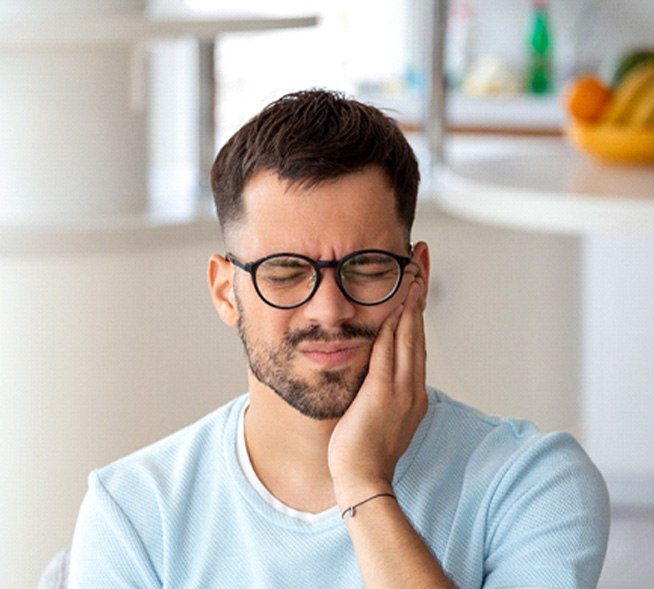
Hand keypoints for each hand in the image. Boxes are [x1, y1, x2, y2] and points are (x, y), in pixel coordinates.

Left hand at [328, 276, 427, 505]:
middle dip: (420, 295)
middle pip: (418, 332)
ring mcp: (402, 389)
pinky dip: (395, 325)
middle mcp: (412, 387)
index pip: (416, 342)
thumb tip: (375, 371)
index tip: (417, 284)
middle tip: (421, 264)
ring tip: (413, 273)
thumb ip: (382, 389)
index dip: (418, 311)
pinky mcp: (384, 393)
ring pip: (409, 337)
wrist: (363, 478)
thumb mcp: (380, 414)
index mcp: (412, 392)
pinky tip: (396, 304)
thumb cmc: (365, 449)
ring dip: (411, 303)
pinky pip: (389, 352)